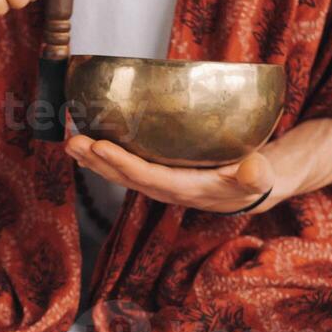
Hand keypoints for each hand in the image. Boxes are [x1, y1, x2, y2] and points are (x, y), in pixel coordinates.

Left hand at [66, 136, 280, 213]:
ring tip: (71, 142)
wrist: (250, 188)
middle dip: (97, 160)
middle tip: (73, 142)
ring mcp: (159, 182)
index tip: (100, 147)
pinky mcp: (157, 173)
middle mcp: (166, 188)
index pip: (148, 177)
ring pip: (120, 172)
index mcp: (187, 189)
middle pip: (125, 176)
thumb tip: (253, 171)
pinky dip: (104, 156)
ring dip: (93, 159)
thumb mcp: (261, 177)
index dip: (123, 164)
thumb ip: (257, 175)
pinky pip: (125, 166)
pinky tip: (86, 146)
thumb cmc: (254, 179)